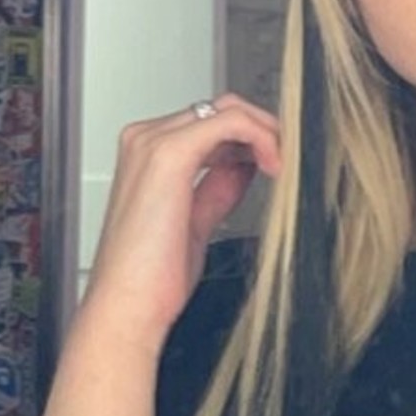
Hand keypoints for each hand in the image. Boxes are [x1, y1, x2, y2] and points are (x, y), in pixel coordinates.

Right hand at [81, 94, 280, 358]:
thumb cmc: (151, 278)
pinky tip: (274, 166)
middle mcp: (145, 140)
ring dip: (265, 133)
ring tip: (284, 166)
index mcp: (146, 153)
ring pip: (228, 110)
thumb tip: (245, 167)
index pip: (208, 122)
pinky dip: (261, 138)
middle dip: (261, 130)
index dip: (250, 139)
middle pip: (219, 109)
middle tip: (286, 161)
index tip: (276, 163)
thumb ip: (217, 187)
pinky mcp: (170, 155)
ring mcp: (154, 143)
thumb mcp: (196, 220)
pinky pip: (231, 123)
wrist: (128, 306)